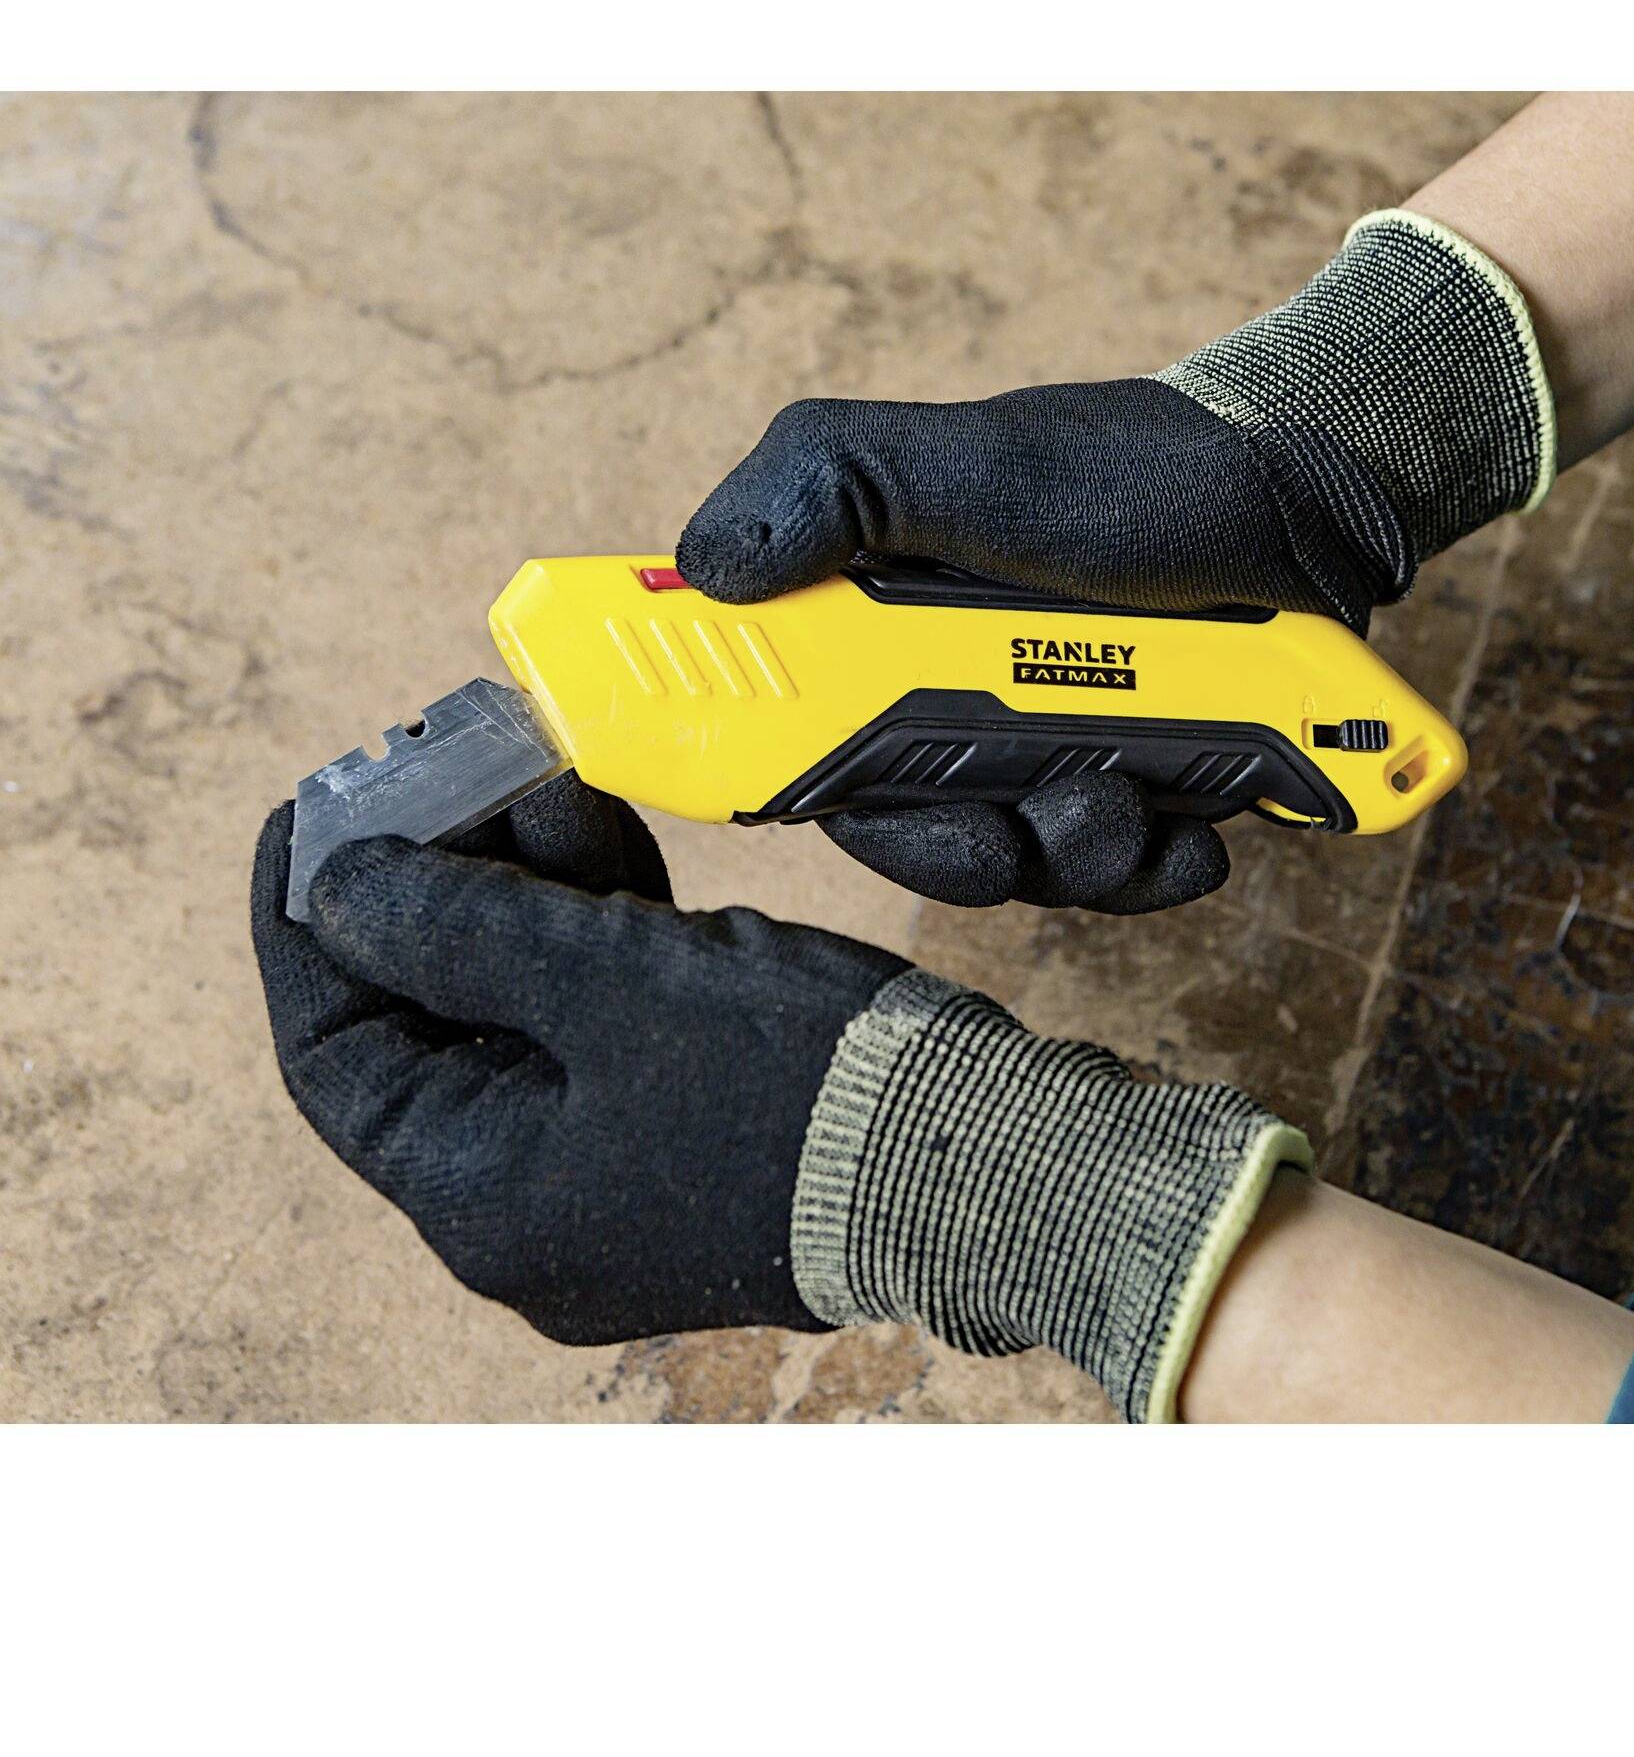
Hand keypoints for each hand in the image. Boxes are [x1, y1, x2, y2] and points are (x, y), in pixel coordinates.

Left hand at [251, 775, 1309, 1419]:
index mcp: (484, 1197)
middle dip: (436, 883)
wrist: (994, 1160)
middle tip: (444, 764)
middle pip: (433, 1020)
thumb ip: (463, 930)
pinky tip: (602, 836)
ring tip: (535, 774)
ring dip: (521, 890)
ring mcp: (614, 1165)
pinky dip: (591, 927)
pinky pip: (599, 1017)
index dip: (308, 923)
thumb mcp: (615, 987)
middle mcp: (532, 1200)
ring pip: (523, 1008)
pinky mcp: (685, 1123)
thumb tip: (343, 886)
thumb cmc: (807, 1092)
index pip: (337, 1052)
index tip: (311, 810)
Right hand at [677, 213, 1551, 909]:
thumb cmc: (1139, 471)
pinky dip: (1157, 864)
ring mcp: (1047, 742)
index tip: (855, 801)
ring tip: (1136, 798)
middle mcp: (953, 695)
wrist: (1315, 498)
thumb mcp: (979, 461)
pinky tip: (1196, 833)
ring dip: (1076, 853)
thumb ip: (839, 489)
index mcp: (881, 626)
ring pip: (1025, 863)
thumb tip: (703, 562)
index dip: (798, 784)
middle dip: (970, 849)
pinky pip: (1121, 870)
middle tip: (1019, 828)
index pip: (795, 732)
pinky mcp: (1133, 780)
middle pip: (912, 830)